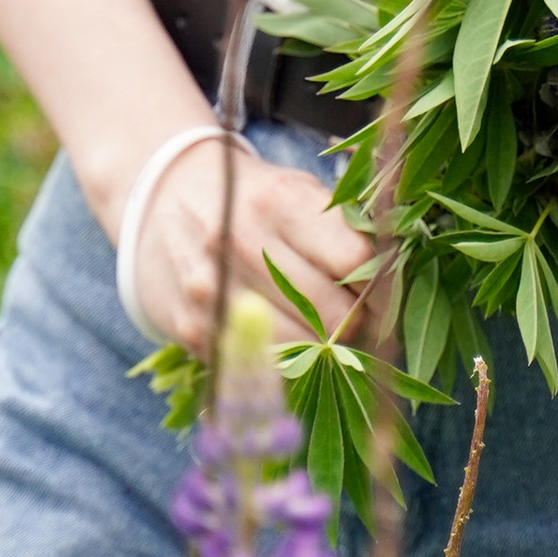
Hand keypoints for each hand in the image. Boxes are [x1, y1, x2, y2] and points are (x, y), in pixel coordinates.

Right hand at [128, 138, 371, 356]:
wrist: (162, 196)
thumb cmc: (250, 197)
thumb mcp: (297, 190)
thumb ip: (345, 229)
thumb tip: (395, 279)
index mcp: (278, 201)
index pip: (356, 260)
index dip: (382, 286)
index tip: (388, 296)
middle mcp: (241, 242)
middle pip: (331, 313)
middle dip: (358, 326)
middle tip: (364, 325)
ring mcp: (211, 289)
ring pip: (298, 348)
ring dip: (324, 352)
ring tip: (329, 336)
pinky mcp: (191, 327)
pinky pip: (258, 365)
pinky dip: (282, 361)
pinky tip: (287, 342)